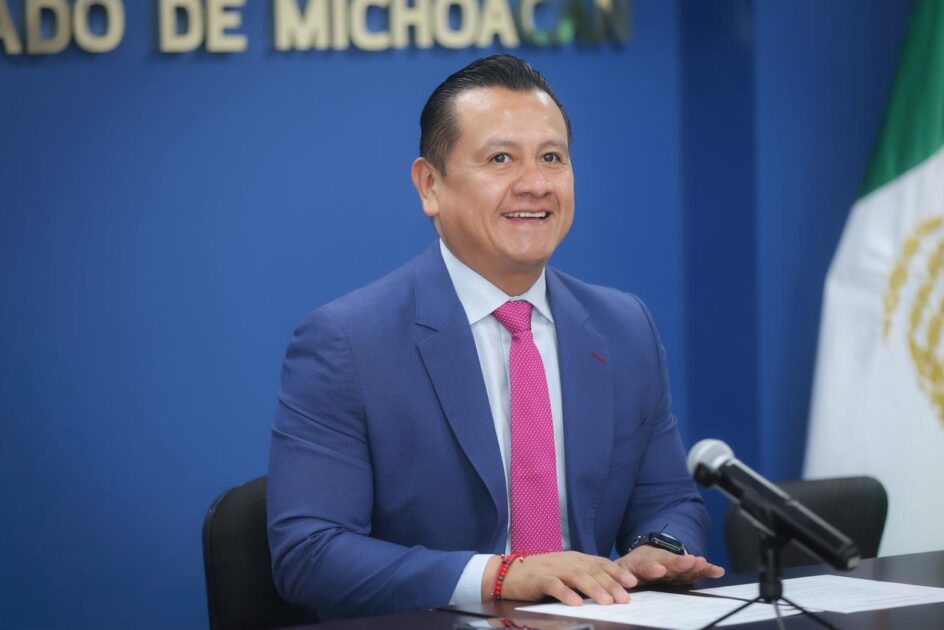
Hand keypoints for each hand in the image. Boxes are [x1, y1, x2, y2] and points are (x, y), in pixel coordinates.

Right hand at [481, 551, 637, 605]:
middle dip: (611, 584)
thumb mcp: (566, 572)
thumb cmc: (540, 575)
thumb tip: (610, 588)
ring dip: (593, 589)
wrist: (509, 573)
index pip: (600, 563)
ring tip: (606, 602)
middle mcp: (567, 560)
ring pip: (577, 577)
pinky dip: (565, 593)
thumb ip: (584, 576)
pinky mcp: (539, 578)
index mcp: (576, 558)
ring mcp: (553, 568)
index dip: (617, 572)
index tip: (633, 583)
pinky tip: (575, 603)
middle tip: (625, 598)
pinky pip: (554, 585)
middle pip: (592, 571)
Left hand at [615, 545, 724, 585]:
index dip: (653, 568)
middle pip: (670, 562)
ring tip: (702, 562)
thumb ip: (618, 579)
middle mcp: (661, 562)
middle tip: (689, 561)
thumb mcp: (620, 571)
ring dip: (693, 564)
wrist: (644, 556)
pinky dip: (707, 570)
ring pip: (684, 565)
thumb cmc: (631, 568)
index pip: (647, 566)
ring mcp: (674, 565)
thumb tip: (612, 591)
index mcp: (642, 563)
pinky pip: (697, 570)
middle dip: (679, 563)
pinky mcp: (684, 569)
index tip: (659, 570)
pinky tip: (718, 571)